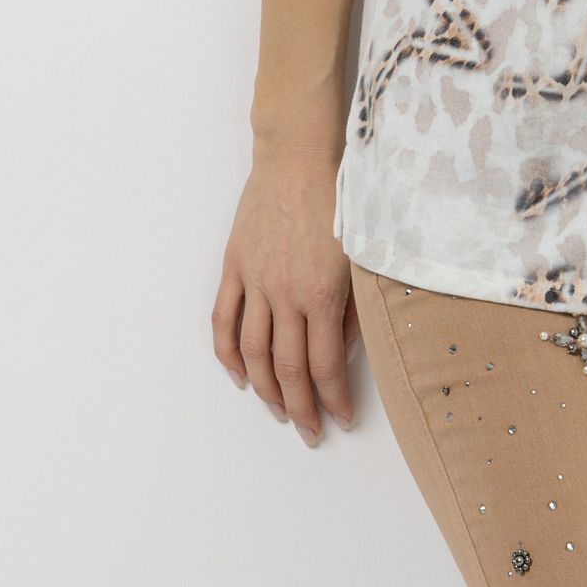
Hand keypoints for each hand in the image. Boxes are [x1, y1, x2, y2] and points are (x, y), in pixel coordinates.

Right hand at [211, 141, 359, 447]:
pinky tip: (239, 375)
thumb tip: (346, 347)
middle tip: (309, 432)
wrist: (299, 154)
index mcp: (323, 293)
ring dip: (264, 389)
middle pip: (287, 368)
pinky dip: (228, 353)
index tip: (341, 420)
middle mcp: (285, 294)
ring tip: (278, 411)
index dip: (333, 398)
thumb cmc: (342, 195)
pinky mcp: (234, 265)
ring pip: (253, 352)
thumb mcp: (361, 252)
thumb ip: (355, 304)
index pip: (326, 365)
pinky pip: (224, 320)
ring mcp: (255, 281)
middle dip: (300, 407)